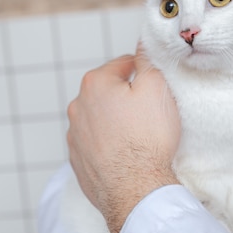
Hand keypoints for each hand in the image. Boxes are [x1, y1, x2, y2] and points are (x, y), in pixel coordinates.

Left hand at [67, 50, 180, 232]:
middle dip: (126, 98)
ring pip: (99, 118)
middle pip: (108, 92)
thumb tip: (143, 44)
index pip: (123, 64)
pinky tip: (125, 154)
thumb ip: (148, 60)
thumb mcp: (157, 88)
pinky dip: (108, 144)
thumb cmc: (147, 140)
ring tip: (137, 137)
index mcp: (94, 83)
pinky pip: (95, 144)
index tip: (155, 87)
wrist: (135, 189)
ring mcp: (74, 135)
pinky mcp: (77, 160)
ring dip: (115, 122)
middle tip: (149, 114)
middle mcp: (77, 107)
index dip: (143, 73)